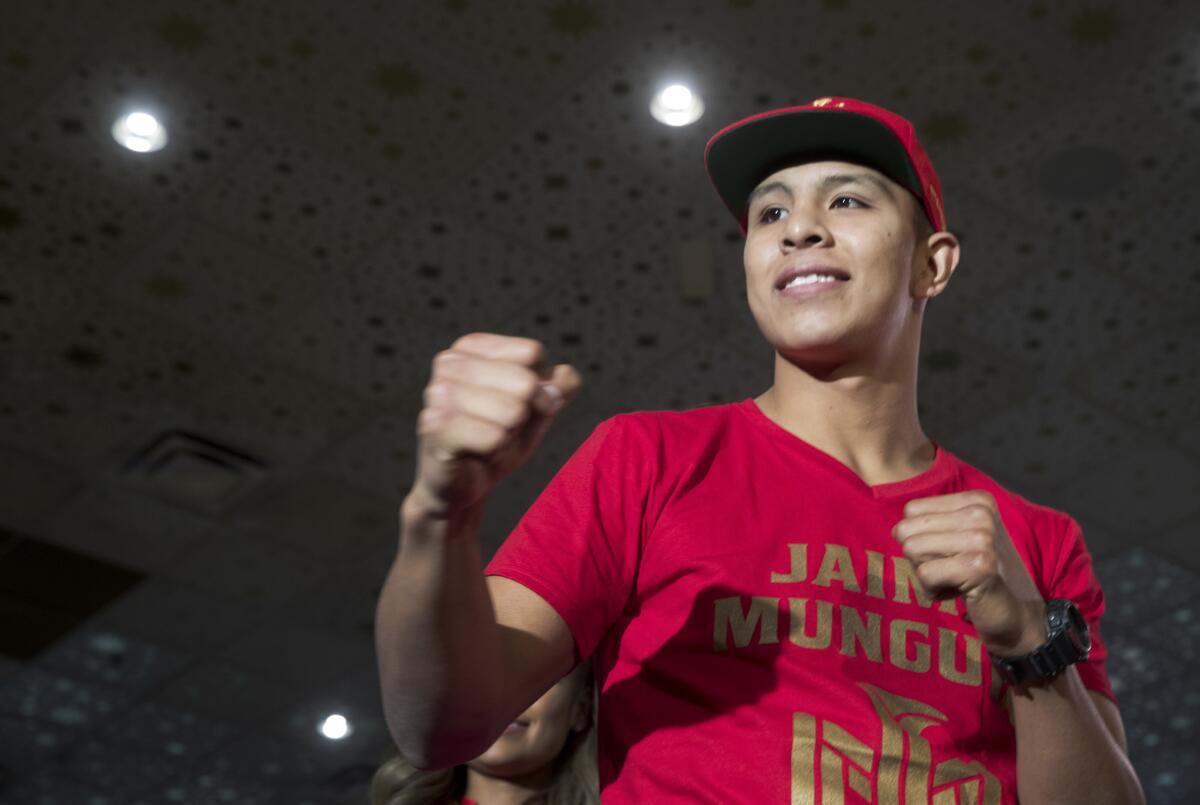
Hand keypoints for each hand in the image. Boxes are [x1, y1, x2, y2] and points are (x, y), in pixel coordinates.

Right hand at [410, 333, 581, 517]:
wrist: (461, 484)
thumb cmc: (496, 441)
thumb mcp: (534, 412)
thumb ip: (558, 389)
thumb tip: (568, 374)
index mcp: (472, 348)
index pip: (532, 353)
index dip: (540, 388)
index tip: (520, 406)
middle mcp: (450, 362)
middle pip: (525, 382)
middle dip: (525, 414)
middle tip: (502, 429)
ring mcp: (438, 393)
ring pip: (512, 411)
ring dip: (508, 434)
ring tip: (486, 440)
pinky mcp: (434, 427)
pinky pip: (494, 437)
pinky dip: (496, 450)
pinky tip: (476, 453)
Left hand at [892, 491, 1046, 656]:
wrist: (1015, 614)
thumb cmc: (976, 575)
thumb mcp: (956, 537)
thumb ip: (928, 522)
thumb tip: (896, 528)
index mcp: (977, 499)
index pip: (911, 511)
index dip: (920, 537)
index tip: (951, 553)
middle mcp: (981, 512)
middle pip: (908, 529)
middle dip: (920, 556)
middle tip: (952, 569)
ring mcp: (983, 537)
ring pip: (912, 549)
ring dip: (926, 573)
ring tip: (956, 579)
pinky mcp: (980, 565)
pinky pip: (925, 574)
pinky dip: (933, 590)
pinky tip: (961, 592)